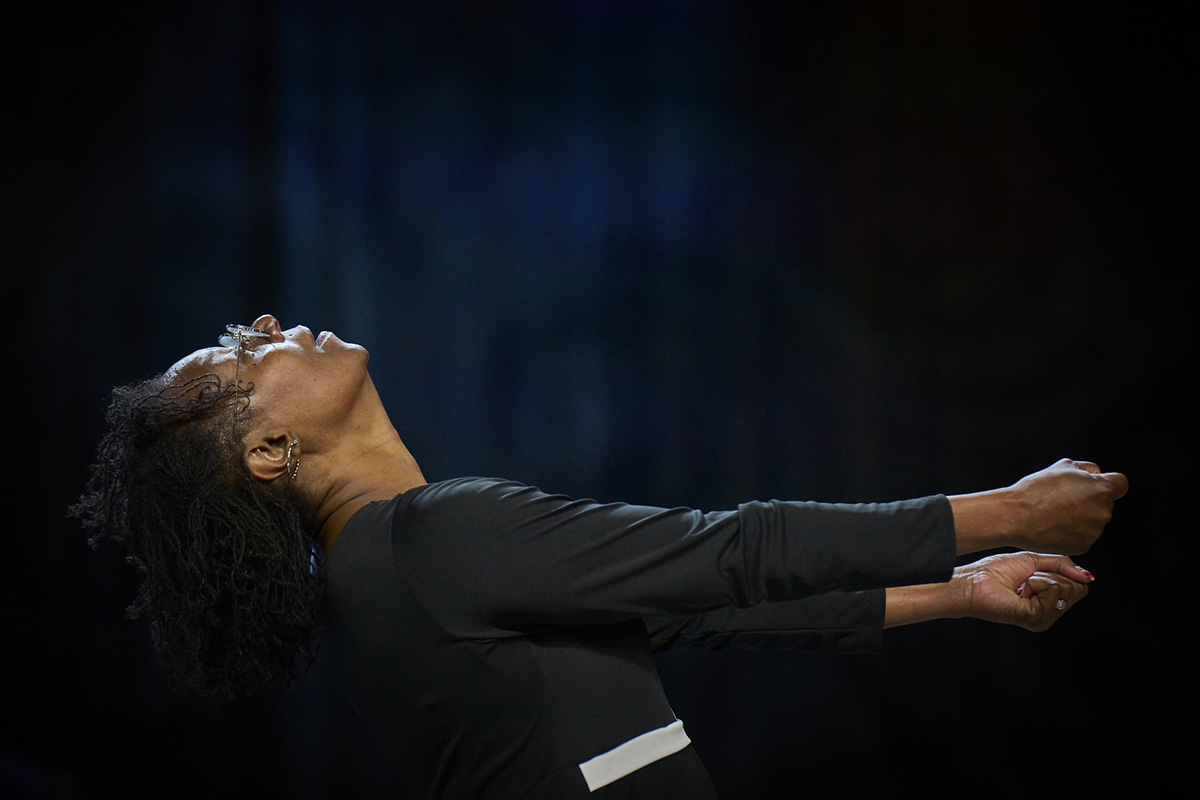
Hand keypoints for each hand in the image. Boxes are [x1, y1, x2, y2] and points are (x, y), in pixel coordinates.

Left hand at [955, 551, 1092, 632]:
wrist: (974, 581)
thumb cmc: (995, 572)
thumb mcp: (1034, 561)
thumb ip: (1063, 565)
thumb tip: (1088, 576)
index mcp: (1049, 601)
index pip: (1079, 586)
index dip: (1061, 572)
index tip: (1036, 573)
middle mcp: (1049, 613)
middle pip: (1077, 589)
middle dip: (1052, 575)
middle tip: (1027, 580)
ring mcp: (1044, 619)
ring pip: (1067, 589)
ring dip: (1042, 579)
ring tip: (1022, 587)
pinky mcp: (1036, 618)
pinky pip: (1054, 592)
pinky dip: (1036, 583)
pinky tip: (1020, 591)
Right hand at [1008, 459, 1128, 554]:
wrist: (1017, 515)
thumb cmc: (1036, 490)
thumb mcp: (1063, 465)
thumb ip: (1087, 468)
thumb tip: (1095, 474)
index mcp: (1102, 489)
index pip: (1121, 484)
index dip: (1108, 483)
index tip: (1097, 486)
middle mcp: (1104, 511)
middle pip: (1105, 504)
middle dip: (1090, 501)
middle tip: (1064, 499)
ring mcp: (1094, 531)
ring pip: (1093, 521)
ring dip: (1081, 517)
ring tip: (1056, 512)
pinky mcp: (1083, 546)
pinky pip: (1083, 536)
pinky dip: (1072, 532)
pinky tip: (1055, 525)